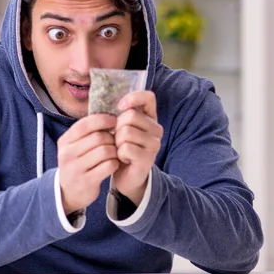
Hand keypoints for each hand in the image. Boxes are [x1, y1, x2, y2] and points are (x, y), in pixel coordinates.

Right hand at [57, 114, 118, 214]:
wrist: (69, 192)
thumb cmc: (77, 163)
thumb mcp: (75, 146)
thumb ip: (87, 131)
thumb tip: (109, 114)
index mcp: (65, 141)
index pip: (86, 124)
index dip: (103, 119)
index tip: (114, 120)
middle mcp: (67, 154)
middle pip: (98, 137)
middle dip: (112, 138)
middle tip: (116, 141)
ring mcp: (76, 169)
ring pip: (105, 151)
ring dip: (115, 151)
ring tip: (115, 153)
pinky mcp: (87, 181)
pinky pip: (109, 166)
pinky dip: (115, 163)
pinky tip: (114, 164)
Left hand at [113, 91, 162, 205]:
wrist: (128, 176)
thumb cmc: (123, 148)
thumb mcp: (123, 128)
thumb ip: (122, 115)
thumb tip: (117, 104)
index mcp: (151, 118)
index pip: (148, 97)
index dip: (133, 97)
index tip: (120, 106)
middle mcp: (157, 129)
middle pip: (130, 116)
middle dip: (117, 127)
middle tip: (118, 139)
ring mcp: (154, 144)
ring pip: (126, 132)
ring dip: (117, 143)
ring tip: (121, 150)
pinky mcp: (148, 158)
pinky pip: (126, 148)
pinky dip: (119, 154)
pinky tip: (124, 159)